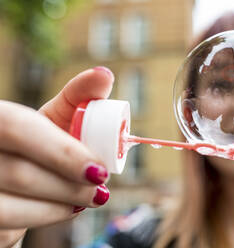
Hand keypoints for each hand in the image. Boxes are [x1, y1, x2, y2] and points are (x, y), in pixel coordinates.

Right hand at [0, 67, 113, 246]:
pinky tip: (63, 208)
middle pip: (19, 173)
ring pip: (10, 208)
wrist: (8, 175)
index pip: (16, 127)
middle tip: (100, 190)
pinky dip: (44, 218)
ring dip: (60, 206)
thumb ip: (79, 98)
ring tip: (85, 199)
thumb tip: (104, 74)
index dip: (62, 152)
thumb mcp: (52, 119)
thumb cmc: (36, 144)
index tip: (99, 170)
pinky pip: (5, 228)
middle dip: (70, 186)